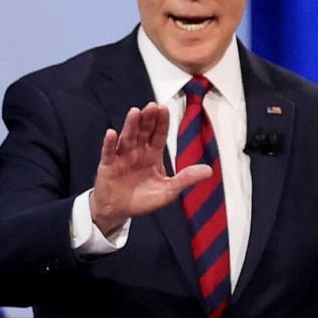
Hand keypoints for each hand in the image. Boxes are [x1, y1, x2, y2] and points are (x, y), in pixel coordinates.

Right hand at [89, 102, 211, 234]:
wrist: (119, 211)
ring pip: (127, 138)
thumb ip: (186, 179)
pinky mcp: (108, 166)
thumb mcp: (168, 190)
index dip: (162, 122)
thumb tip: (209, 170)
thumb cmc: (143, 199)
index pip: (159, 134)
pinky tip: (111, 133)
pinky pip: (108, 153)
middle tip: (152, 106)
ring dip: (130, 125)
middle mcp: (137, 151)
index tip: (164, 108)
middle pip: (143, 131)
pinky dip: (109, 143)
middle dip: (147, 118)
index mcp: (153, 154)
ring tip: (135, 112)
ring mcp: (121, 157)